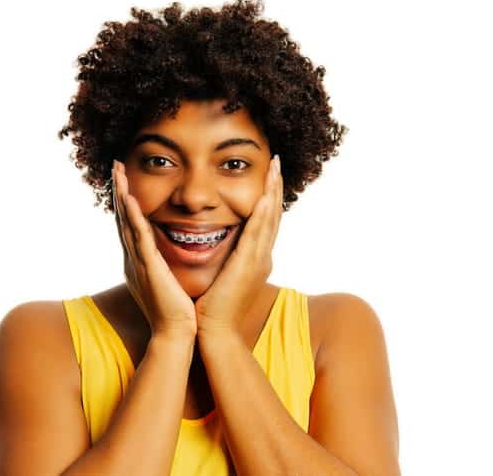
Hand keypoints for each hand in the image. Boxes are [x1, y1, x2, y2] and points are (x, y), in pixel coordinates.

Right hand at [112, 160, 196, 338]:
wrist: (175, 333)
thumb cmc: (175, 311)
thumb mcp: (167, 281)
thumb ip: (164, 266)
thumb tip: (168, 255)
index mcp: (139, 261)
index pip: (130, 225)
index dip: (126, 202)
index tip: (124, 179)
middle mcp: (133, 259)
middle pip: (123, 218)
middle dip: (119, 191)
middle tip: (115, 166)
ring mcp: (138, 262)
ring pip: (127, 222)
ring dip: (122, 197)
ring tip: (118, 173)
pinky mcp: (148, 267)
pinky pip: (139, 237)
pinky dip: (133, 217)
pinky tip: (130, 200)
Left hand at [194, 155, 282, 336]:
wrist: (214, 331)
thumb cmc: (214, 307)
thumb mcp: (223, 275)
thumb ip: (226, 259)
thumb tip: (220, 246)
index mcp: (256, 258)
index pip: (265, 220)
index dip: (270, 196)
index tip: (269, 175)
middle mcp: (262, 256)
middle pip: (273, 214)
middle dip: (276, 186)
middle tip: (278, 161)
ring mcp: (258, 260)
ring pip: (269, 218)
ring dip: (273, 191)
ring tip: (275, 168)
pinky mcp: (248, 265)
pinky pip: (257, 233)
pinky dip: (263, 213)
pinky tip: (265, 195)